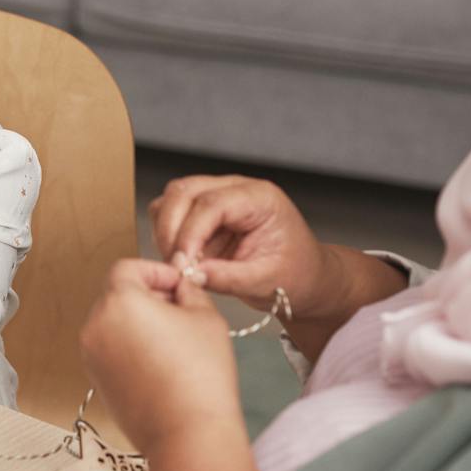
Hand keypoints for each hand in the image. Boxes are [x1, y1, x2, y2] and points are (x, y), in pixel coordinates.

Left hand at [79, 260, 240, 456]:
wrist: (188, 434)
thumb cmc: (200, 377)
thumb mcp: (205, 317)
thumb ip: (188, 290)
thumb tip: (180, 285)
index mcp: (119, 301)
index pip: (127, 268)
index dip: (155, 271)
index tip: (177, 283)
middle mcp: (96, 325)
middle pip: (117, 295)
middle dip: (148, 296)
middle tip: (181, 311)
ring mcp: (91, 354)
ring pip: (113, 323)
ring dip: (139, 322)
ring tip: (174, 341)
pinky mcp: (95, 379)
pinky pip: (110, 349)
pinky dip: (130, 347)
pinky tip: (161, 363)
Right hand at [149, 175, 342, 316]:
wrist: (304, 276)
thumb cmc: (294, 275)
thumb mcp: (266, 282)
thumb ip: (229, 278)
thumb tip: (190, 274)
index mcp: (260, 199)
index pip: (211, 204)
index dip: (190, 233)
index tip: (182, 264)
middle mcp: (236, 188)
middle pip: (183, 191)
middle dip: (171, 229)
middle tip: (175, 266)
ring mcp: (218, 195)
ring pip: (172, 198)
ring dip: (166, 230)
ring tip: (180, 263)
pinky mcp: (204, 210)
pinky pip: (171, 212)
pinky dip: (168, 233)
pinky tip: (183, 257)